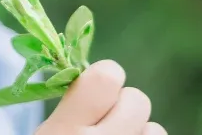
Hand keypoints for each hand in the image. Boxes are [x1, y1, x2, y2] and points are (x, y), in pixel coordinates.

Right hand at [35, 61, 164, 134]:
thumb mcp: (46, 133)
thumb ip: (69, 106)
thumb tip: (96, 73)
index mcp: (65, 129)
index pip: (107, 76)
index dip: (106, 78)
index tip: (96, 91)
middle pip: (138, 100)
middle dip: (124, 108)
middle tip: (107, 122)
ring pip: (155, 129)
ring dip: (138, 131)